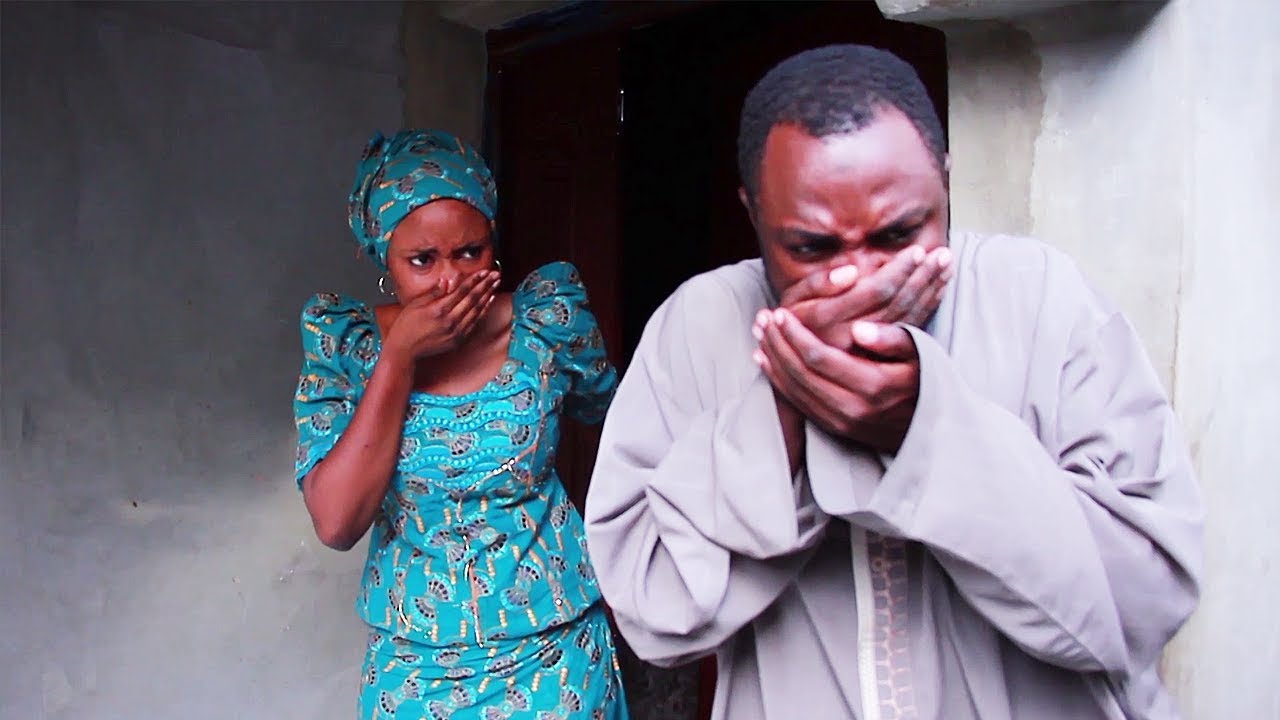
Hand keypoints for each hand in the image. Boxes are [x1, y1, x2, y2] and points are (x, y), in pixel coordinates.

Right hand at [384, 271, 499, 359]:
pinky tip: (489, 301)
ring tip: (496, 284)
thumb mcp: (416, 304)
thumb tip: (447, 280)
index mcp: (438, 309)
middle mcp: (450, 321)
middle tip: (495, 274)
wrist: (405, 350)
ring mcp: (456, 331)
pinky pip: (475, 322)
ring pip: (477, 310)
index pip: (462, 291)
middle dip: (486, 285)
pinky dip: (483, 311)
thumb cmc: (406, 326)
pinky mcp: (458, 340)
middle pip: (473, 299)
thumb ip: (434, 292)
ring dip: (488, 296)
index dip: (474, 279)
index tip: (484, 271)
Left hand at [753, 309, 919, 452]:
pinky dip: (779, 382)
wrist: (933, 427)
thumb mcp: (921, 353)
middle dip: (778, 344)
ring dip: (773, 361)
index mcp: (873, 385)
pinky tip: (767, 363)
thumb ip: (893, 339)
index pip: (819, 357)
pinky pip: (798, 404)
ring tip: (760, 335)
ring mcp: (842, 423)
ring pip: (794, 390)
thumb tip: (858, 329)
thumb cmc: (928, 379)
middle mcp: (853, 408)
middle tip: (762, 319)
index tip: (780, 313)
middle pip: (800, 374)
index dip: (795, 334)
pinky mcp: (836, 430)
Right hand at [780, 244, 951, 350]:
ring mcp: (864, 352)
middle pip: (897, 303)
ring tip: (946, 266)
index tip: (916, 251)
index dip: (898, 270)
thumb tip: (850, 270)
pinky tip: (938, 290)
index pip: (875, 291)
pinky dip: (926, 308)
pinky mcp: (876, 360)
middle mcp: (849, 338)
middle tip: (943, 254)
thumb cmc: (791, 324)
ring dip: (930, 290)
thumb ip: (817, 283)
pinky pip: (909, 333)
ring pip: (907, 317)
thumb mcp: (792, 299)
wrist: (795, 369)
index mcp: (827, 320)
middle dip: (922, 276)